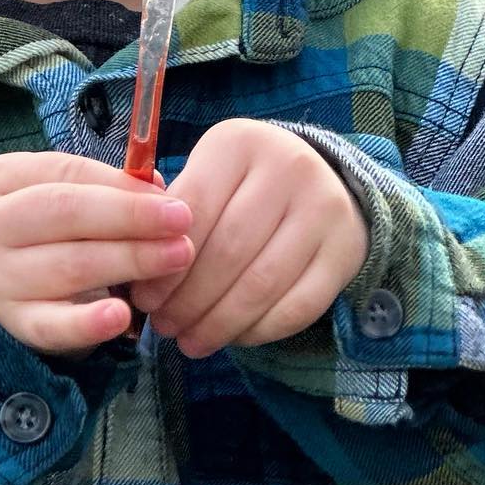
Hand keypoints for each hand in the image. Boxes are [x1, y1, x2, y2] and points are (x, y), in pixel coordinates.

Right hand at [0, 153, 193, 357]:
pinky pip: (49, 326)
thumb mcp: (57, 189)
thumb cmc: (39, 221)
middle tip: (183, 225)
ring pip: (66, 267)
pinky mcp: (9, 320)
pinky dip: (86, 323)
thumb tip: (159, 191)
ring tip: (175, 259)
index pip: (67, 174)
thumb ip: (105, 186)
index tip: (172, 199)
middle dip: (131, 219)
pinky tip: (122, 317)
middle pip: (64, 215)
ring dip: (128, 262)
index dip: (123, 187)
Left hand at [129, 120, 368, 358]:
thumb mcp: (208, 176)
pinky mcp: (346, 250)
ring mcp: (324, 208)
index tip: (144, 299)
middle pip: (228, 251)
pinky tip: (235, 337)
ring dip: (220, 323)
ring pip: (261, 283)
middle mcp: (288, 167)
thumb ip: (171, 215)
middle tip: (166, 327)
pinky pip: (299, 306)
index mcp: (239, 143)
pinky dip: (260, 330)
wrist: (322, 182)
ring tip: (193, 341)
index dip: (164, 264)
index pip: (193, 210)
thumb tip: (138, 275)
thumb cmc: (243, 185)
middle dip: (189, 300)